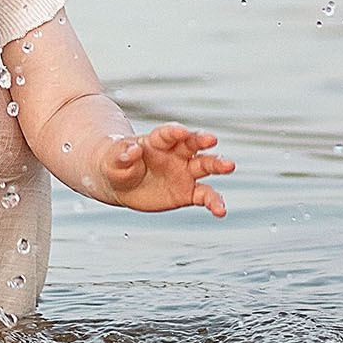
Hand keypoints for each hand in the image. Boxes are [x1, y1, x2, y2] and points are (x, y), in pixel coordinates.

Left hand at [98, 124, 232, 215]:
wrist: (120, 183)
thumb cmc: (116, 163)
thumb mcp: (113, 159)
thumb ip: (122, 154)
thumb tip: (133, 150)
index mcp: (157, 141)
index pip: (168, 134)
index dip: (174, 132)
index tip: (181, 132)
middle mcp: (176, 154)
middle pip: (192, 144)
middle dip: (202, 141)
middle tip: (212, 140)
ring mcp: (184, 172)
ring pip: (205, 166)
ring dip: (217, 165)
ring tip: (229, 166)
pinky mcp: (188, 193)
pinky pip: (204, 196)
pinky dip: (213, 202)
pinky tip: (221, 210)